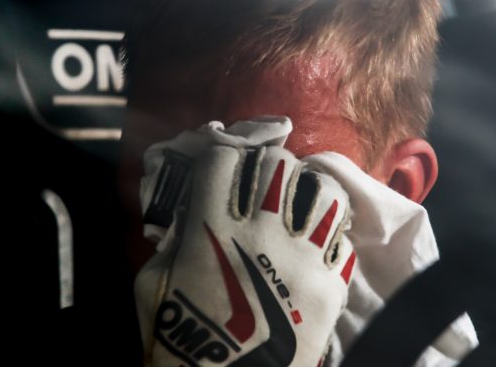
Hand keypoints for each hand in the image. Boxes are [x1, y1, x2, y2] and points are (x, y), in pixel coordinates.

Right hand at [135, 138, 355, 366]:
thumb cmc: (178, 337)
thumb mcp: (153, 280)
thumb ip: (175, 237)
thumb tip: (194, 213)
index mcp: (212, 225)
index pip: (225, 158)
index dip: (223, 161)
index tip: (222, 175)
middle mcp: (263, 230)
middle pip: (278, 163)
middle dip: (268, 168)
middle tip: (263, 187)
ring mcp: (303, 256)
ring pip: (325, 192)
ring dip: (309, 193)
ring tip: (299, 208)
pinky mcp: (331, 286)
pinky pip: (342, 239)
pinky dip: (329, 237)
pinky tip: (314, 248)